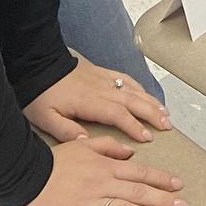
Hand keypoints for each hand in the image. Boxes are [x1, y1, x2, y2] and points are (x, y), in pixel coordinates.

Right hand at [16, 134, 185, 205]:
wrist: (23, 175)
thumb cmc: (51, 161)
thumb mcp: (82, 145)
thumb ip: (108, 146)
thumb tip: (129, 152)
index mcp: (104, 165)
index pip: (139, 172)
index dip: (160, 179)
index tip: (177, 185)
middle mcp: (101, 183)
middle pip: (138, 191)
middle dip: (162, 199)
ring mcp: (90, 201)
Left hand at [24, 57, 170, 145]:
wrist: (38, 64)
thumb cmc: (40, 94)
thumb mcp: (45, 118)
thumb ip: (66, 131)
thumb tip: (87, 142)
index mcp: (90, 102)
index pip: (118, 115)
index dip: (134, 126)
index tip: (147, 138)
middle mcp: (102, 89)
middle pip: (133, 101)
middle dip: (152, 114)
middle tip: (167, 126)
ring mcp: (104, 79)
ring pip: (134, 90)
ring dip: (151, 101)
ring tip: (165, 113)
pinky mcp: (102, 72)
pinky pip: (126, 79)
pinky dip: (140, 87)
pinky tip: (147, 94)